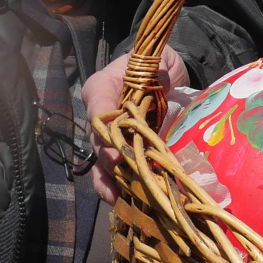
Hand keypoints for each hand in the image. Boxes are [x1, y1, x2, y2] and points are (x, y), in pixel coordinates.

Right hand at [84, 47, 185, 203]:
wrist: (163, 76)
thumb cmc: (155, 65)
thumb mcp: (156, 60)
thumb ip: (157, 70)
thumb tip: (165, 82)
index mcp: (102, 88)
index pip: (97, 105)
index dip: (104, 128)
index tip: (114, 148)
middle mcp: (100, 115)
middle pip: (99, 140)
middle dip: (109, 159)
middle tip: (121, 172)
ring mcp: (110, 137)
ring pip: (102, 162)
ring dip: (110, 181)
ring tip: (118, 198)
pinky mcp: (124, 153)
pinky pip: (115, 173)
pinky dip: (120, 188)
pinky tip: (127, 202)